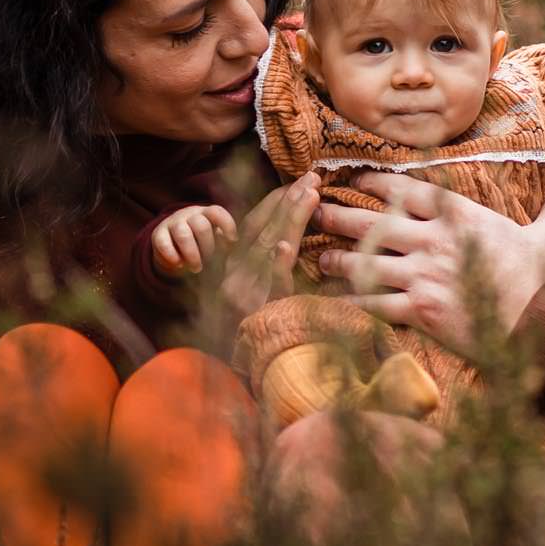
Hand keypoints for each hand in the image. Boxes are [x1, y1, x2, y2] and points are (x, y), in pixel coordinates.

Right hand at [151, 204, 236, 275]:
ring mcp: (173, 223)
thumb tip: (233, 243)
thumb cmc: (203, 248)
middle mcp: (190, 215)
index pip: (217, 212)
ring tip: (196, 268)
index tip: (233, 241)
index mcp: (207, 214)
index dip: (227, 225)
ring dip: (191, 254)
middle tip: (209, 261)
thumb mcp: (218, 245)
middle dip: (208, 247)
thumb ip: (226, 244)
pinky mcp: (158, 234)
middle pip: (201, 226)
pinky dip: (172, 256)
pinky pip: (163, 243)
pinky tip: (179, 264)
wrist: (176, 254)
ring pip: (183, 234)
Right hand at [220, 172, 322, 318]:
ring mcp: (245, 294)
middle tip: (313, 177)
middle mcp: (234, 275)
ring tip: (310, 195)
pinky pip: (270, 288)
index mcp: (232, 266)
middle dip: (289, 201)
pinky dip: (276, 265)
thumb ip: (260, 265)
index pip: (252, 226)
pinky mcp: (258, 314)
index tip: (297, 182)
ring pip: (269, 250)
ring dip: (290, 220)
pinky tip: (286, 246)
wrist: (231, 368)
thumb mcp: (244, 291)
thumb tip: (286, 237)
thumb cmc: (243, 329)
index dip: (274, 202)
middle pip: (263, 231)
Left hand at [315, 173, 544, 348]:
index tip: (353, 179)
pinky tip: (336, 300)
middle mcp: (433, 240)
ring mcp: (424, 275)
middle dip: (339, 216)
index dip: (373, 182)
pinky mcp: (421, 310)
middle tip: (315, 212)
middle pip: (371, 222)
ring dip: (338, 261)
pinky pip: (375, 303)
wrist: (544, 326)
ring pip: (365, 262)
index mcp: (459, 215)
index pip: (403, 190)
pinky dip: (353, 301)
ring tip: (320, 259)